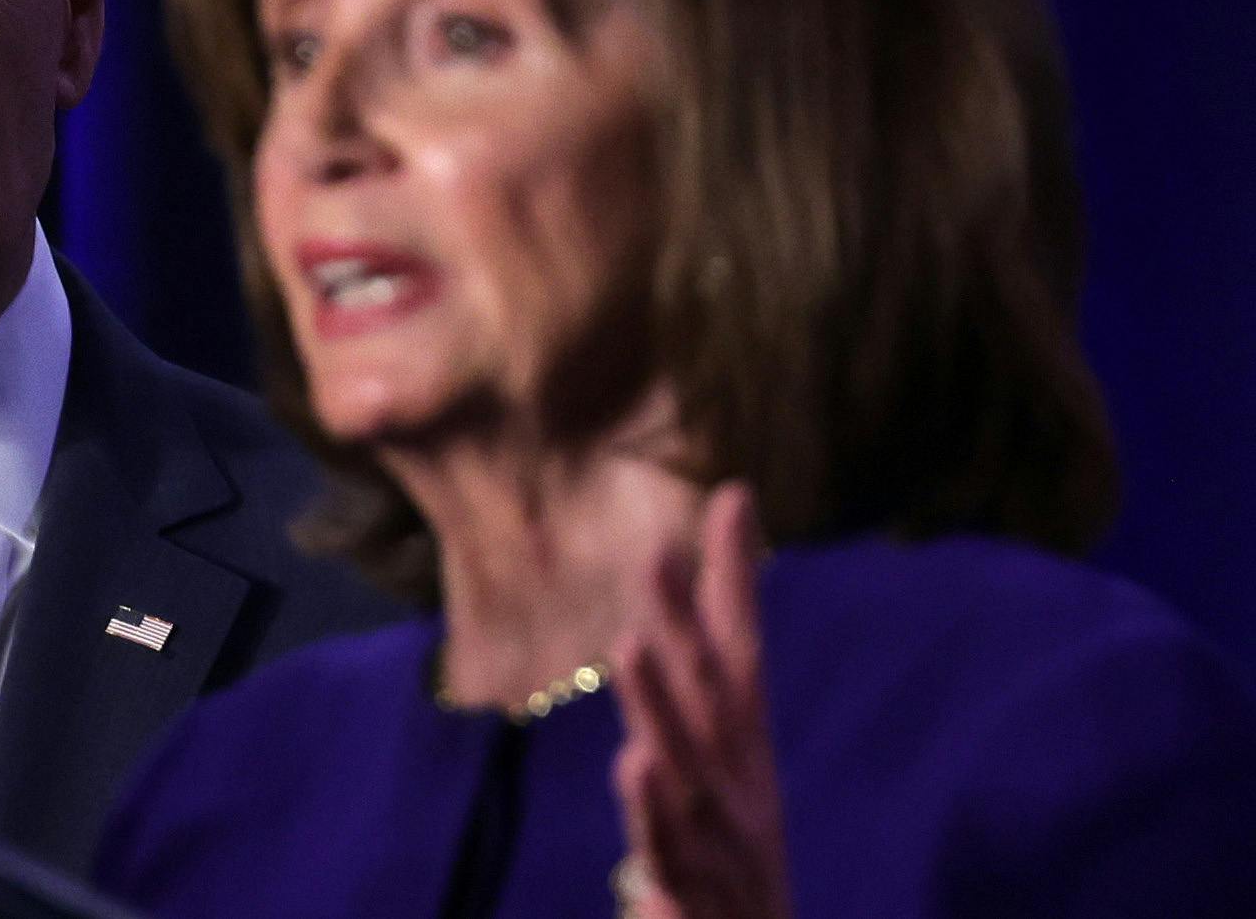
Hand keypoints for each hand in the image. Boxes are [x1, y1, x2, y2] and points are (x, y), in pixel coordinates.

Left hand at [609, 483, 791, 918]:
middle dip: (683, 625)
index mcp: (743, 750)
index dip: (732, 579)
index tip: (731, 497)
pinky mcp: (692, 901)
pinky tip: (634, 792)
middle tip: (654, 552)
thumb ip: (702, 680)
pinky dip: (656, 834)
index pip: (739, 652)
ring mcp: (720, 846)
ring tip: (633, 650)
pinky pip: (670, 869)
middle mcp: (739, 787)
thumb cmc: (733, 850)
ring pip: (686, 777)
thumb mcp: (719, 759)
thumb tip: (710, 581)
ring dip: (662, 714)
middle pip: (709, 699)